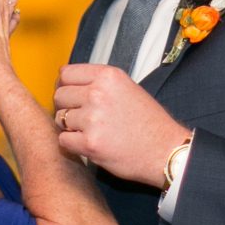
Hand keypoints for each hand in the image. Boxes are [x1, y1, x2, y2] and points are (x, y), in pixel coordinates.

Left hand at [52, 62, 189, 189]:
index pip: (66, 73)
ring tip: (87, 131)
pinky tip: (87, 144)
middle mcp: (98, 93)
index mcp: (107, 76)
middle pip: (59, 95)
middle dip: (65, 107)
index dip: (64, 85)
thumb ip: (99, 83)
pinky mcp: (90, 144)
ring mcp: (92, 119)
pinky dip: (72, 144)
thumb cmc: (148, 122)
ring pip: (60, 118)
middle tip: (78, 116)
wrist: (165, 150)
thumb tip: (68, 83)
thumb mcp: (126, 88)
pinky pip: (64, 140)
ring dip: (69, 126)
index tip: (68, 95)